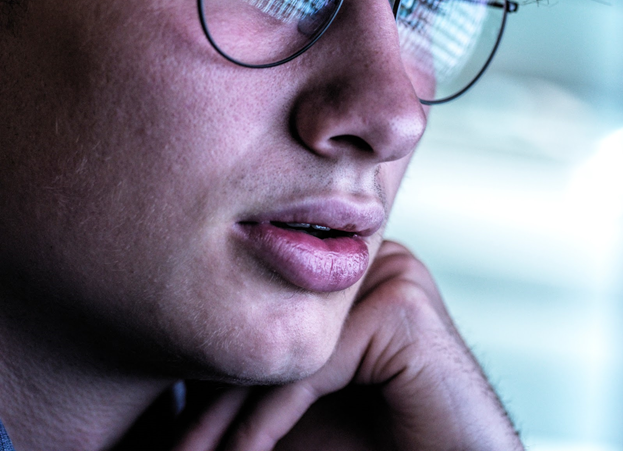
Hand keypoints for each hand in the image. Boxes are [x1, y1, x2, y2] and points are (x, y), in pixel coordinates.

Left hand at [174, 241, 522, 450]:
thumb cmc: (380, 446)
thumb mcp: (292, 416)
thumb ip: (246, 389)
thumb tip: (148, 397)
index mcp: (345, 276)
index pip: (261, 315)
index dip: (206, 380)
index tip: (156, 435)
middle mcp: (369, 262)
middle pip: (269, 329)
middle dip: (209, 404)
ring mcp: (391, 274)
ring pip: (285, 349)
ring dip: (226, 420)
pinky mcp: (402, 305)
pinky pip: (314, 366)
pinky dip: (267, 423)